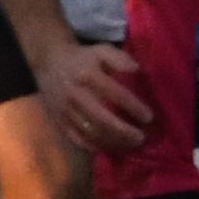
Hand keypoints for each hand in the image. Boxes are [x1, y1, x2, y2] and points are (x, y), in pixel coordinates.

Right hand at [38, 35, 154, 158]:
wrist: (49, 62)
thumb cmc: (83, 58)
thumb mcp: (101, 50)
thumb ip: (120, 58)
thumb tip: (136, 70)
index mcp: (88, 75)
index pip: (115, 93)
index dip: (134, 107)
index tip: (149, 117)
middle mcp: (76, 95)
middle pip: (102, 120)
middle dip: (124, 132)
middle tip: (142, 138)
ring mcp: (66, 111)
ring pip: (91, 133)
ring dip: (113, 142)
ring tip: (130, 145)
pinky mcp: (59, 122)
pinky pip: (78, 140)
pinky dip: (95, 147)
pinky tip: (110, 148)